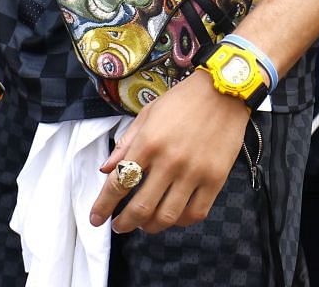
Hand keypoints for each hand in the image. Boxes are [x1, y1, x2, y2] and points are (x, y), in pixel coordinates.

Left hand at [89, 68, 246, 232]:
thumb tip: (105, 170)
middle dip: (125, 223)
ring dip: (150, 227)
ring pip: (167, 216)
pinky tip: (171, 217)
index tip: (95, 219)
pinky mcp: (215, 179)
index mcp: (148, 142)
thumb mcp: (147, 115)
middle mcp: (169, 161)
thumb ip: (125, 144)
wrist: (223, 92)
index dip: (103, 206)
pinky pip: (195, 213)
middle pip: (141, 206)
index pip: (119, 183)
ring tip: (143, 225)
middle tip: (119, 227)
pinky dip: (180, 222)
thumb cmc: (181, 101)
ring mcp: (194, 172)